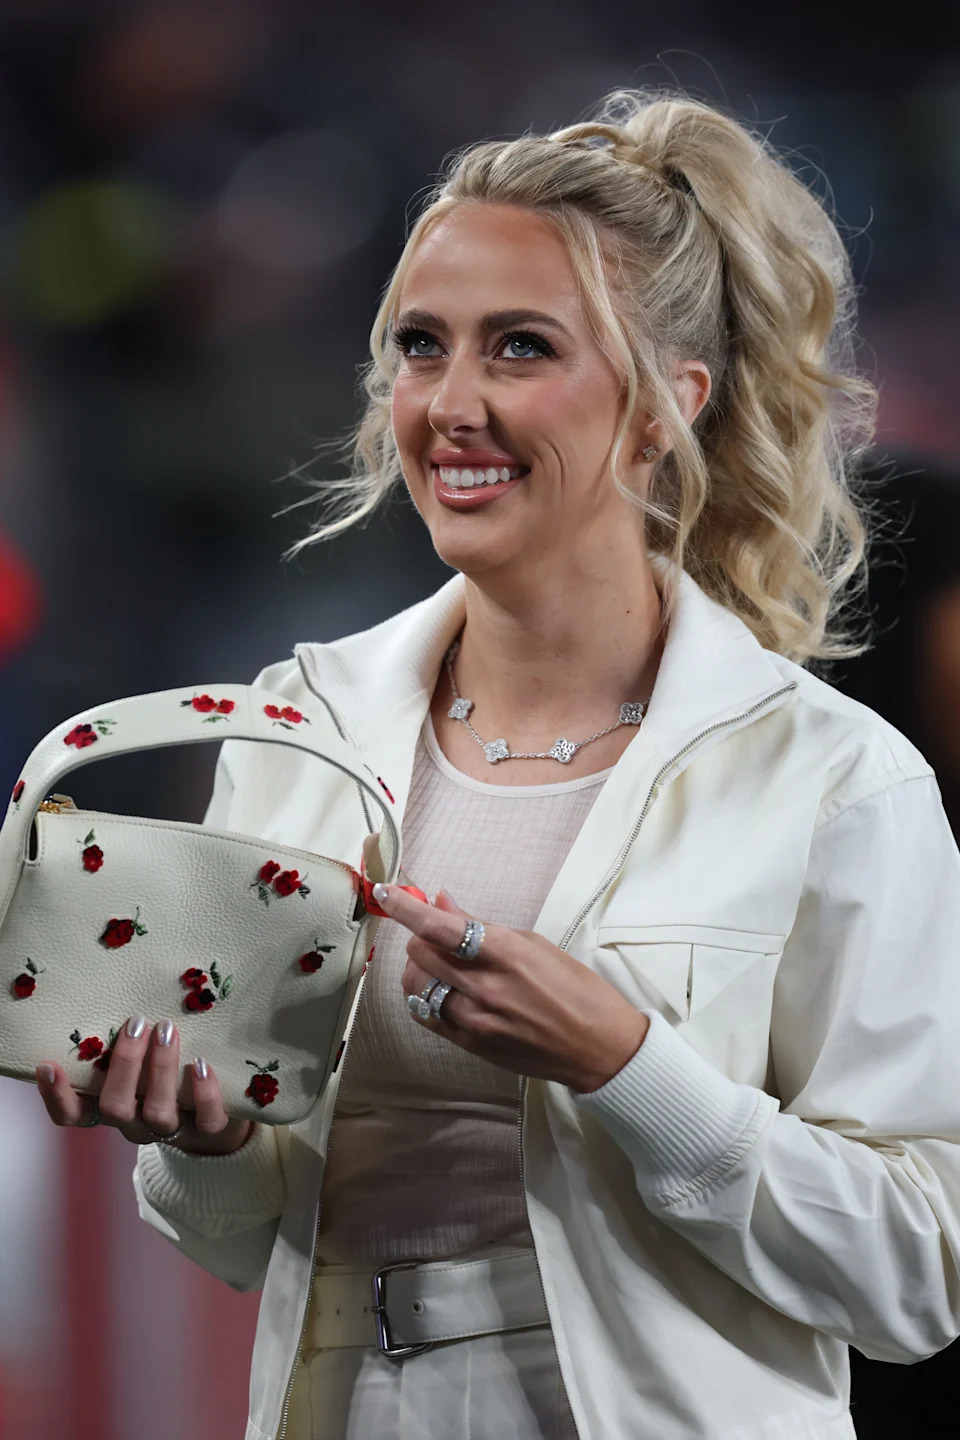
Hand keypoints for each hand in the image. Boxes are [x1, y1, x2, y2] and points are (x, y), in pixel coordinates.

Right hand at [34, 1017, 253, 1155]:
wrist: (217, 1118)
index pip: (72, 1115)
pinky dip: (204, 1094)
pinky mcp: (208, 1132)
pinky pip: (206, 1121)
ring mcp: (172, 1130)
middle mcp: (136, 1123)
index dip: (57, 1096)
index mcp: (112, 1106)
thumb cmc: (168, 1075)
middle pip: (114, 1108)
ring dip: (160, 1069)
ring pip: (157, 1112)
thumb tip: (111, 988)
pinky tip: (201, 1064)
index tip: (48, 1064)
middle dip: (124, 1064)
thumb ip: (123, 1041)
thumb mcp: (142, 1061)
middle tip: (136, 1022)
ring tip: (167, 1029)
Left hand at [379, 884, 649, 1092]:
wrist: (599, 1048)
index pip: (440, 927)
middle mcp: (486, 988)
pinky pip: (426, 1014)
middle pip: (421, 953)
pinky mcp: (471, 1045)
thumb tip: (442, 901)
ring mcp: (476, 1020)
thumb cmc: (577, 990)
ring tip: (439, 964)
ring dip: (421, 968)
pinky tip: (438, 989)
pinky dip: (424, 996)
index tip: (387, 893)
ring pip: (418, 985)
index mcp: (506, 954)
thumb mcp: (536, 944)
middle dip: (422, 937)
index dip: (407, 907)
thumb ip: (483, 925)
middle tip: (436, 935)